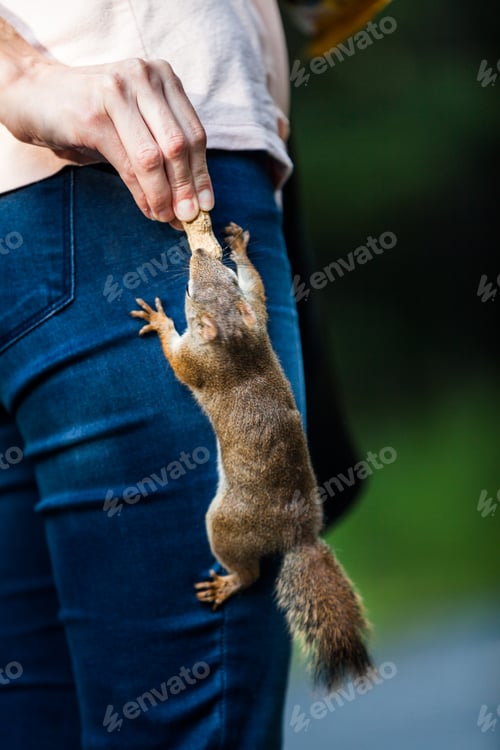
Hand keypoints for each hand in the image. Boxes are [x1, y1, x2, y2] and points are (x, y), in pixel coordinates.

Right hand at [1, 57, 213, 225]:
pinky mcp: (93, 115)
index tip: (206, 205)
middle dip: (186, 188)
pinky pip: (129, 164)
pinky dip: (142, 193)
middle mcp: (144, 77)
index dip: (202, 173)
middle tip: (188, 218)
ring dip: (163, 195)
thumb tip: (190, 199)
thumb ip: (162, 151)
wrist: (33, 94)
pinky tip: (148, 209)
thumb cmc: (90, 114)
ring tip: (166, 218)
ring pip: (154, 157)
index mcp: (162, 77)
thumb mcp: (134, 123)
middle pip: (179, 144)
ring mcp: (117, 92)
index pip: (194, 133)